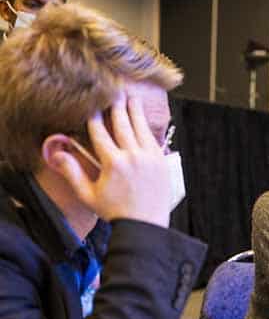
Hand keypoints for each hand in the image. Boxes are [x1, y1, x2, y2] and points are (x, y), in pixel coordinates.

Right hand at [54, 95, 170, 227]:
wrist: (145, 226)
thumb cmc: (115, 212)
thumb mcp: (88, 195)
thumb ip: (72, 173)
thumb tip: (57, 153)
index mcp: (113, 163)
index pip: (100, 133)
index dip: (95, 117)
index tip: (91, 106)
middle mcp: (132, 156)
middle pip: (122, 124)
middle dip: (116, 106)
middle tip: (113, 92)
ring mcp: (149, 157)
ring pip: (140, 127)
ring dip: (134, 111)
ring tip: (131, 97)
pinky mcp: (161, 161)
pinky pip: (153, 138)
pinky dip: (147, 126)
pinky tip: (144, 119)